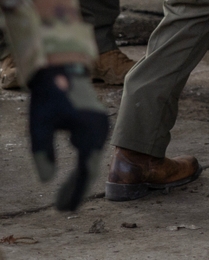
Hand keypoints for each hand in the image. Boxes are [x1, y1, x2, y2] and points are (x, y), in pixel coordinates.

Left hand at [28, 64, 109, 211]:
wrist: (61, 68)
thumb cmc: (49, 97)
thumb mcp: (39, 126)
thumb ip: (42, 153)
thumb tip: (47, 181)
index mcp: (90, 132)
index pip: (86, 170)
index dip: (75, 192)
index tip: (64, 209)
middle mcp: (100, 130)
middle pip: (90, 167)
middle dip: (76, 189)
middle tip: (61, 208)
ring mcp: (100, 127)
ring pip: (91, 160)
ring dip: (78, 178)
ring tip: (62, 197)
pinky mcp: (95, 124)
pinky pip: (90, 150)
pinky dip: (80, 165)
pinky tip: (69, 175)